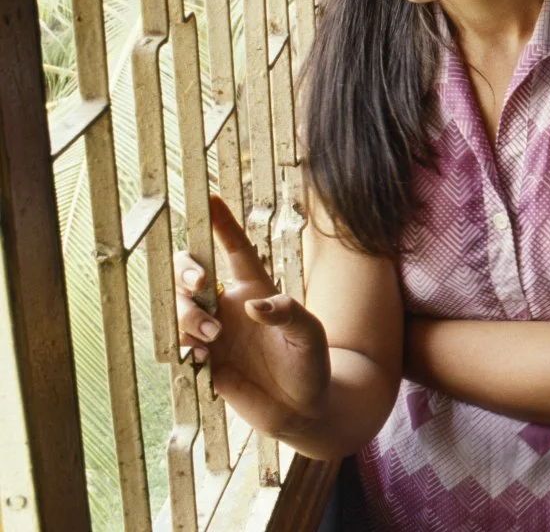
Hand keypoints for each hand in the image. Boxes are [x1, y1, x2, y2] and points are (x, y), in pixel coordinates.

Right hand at [175, 196, 330, 438]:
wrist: (302, 410)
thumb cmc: (311, 363)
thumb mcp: (308, 334)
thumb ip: (286, 314)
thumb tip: (253, 306)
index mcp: (256, 290)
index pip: (236, 250)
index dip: (222, 225)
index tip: (209, 199)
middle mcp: (230, 307)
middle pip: (192, 274)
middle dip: (186, 270)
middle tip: (199, 282)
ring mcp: (213, 334)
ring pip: (179, 308)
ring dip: (186, 315)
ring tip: (210, 338)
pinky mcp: (203, 362)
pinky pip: (177, 346)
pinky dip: (180, 346)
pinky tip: (197, 357)